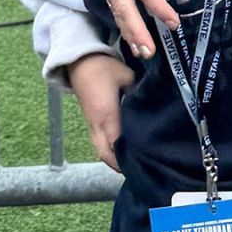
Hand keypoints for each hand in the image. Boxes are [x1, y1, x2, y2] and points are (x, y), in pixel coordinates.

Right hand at [65, 52, 134, 169]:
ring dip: (112, 159)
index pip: (116, 143)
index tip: (142, 163)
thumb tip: (151, 105)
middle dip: (119, 164)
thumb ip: (139, 92)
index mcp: (107, 114)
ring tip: (129, 163)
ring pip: (100, 150)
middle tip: (136, 168)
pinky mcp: (90, 121)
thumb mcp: (127, 76)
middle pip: (105, 154)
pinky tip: (119, 151)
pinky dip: (107, 150)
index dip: (127, 156)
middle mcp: (97, 124)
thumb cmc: (104, 68)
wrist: (80, 62)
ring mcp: (91, 124)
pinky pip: (98, 142)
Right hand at [71, 0, 190, 60]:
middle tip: (150, 51)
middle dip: (136, 31)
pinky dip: (120, 18)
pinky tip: (128, 31)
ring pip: (114, 7)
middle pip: (123, 6)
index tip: (173, 21)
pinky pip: (109, 0)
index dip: (159, 7)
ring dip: (126, 30)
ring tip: (140, 50)